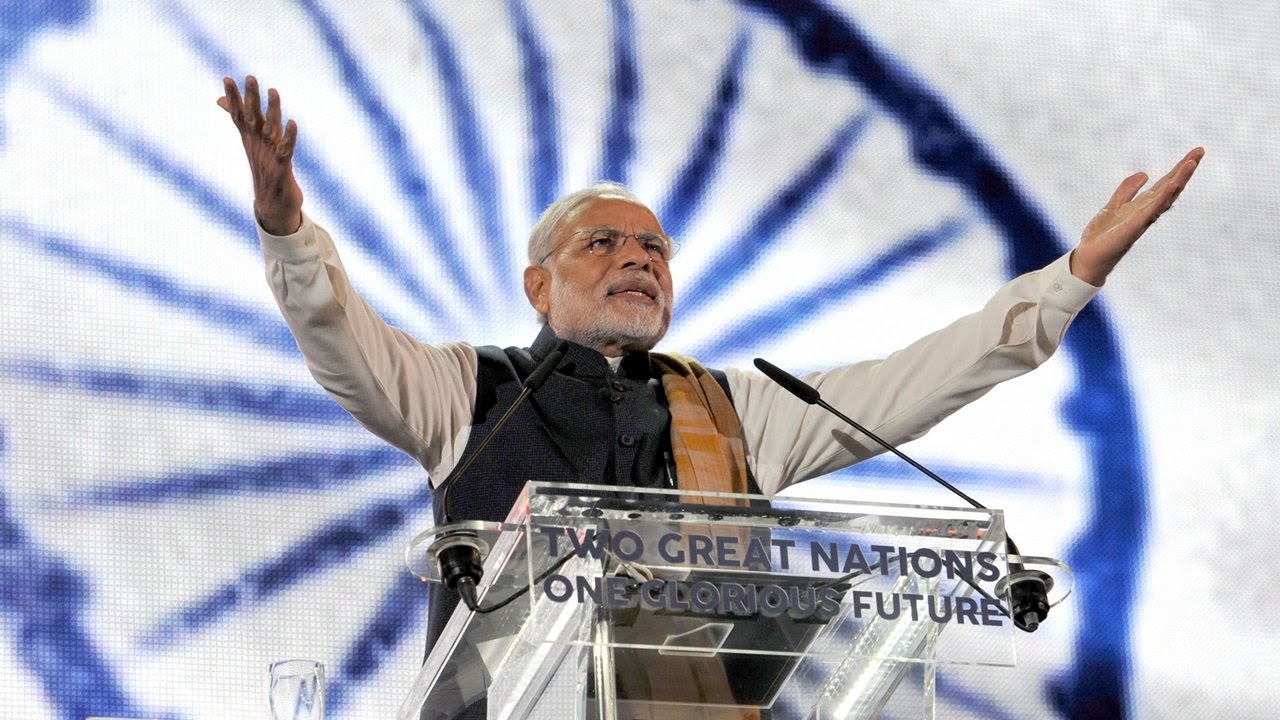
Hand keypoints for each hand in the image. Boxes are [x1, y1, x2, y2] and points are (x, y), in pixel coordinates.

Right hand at [217, 76, 302, 235]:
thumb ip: (242, 122)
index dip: (233, 97)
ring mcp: (269, 155)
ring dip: (272, 110)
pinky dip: (289, 137)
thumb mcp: (253, 146)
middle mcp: (258, 145)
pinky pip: (286, 149)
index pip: (239, 114)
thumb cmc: (265, 171)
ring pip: (270, 129)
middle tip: (249, 77)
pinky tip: (293, 123)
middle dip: (251, 97)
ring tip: (273, 91)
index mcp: (251, 139)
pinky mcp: (282, 167)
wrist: (272, 206)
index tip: (227, 78)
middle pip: (253, 117)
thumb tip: (221, 104)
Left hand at [1071, 147, 1203, 285]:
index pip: (1165, 184)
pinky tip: (1171, 186)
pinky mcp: (1132, 228)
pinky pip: (1150, 212)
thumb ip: (1127, 191)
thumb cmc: (1102, 236)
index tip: (1195, 152)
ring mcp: (1142, 220)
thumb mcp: (1114, 206)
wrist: (1088, 258)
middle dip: (1185, 170)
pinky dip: (1161, 199)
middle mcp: (1147, 212)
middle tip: (1200, 151)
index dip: (1179, 169)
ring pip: (1165, 198)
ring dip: (1179, 180)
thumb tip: (1145, 173)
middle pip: (1170, 188)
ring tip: (1191, 163)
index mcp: (1143, 206)